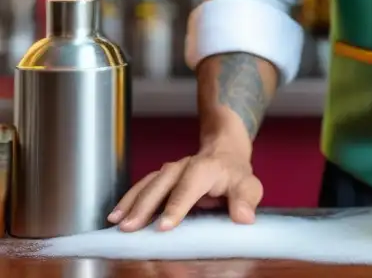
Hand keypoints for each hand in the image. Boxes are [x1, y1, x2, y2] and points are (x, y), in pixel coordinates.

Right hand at [108, 147, 262, 231]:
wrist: (224, 153)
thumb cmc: (235, 176)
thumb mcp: (247, 186)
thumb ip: (245, 200)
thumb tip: (244, 218)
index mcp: (206, 169)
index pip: (190, 186)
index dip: (177, 205)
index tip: (164, 226)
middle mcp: (185, 166)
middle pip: (162, 184)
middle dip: (145, 205)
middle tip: (130, 227)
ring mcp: (170, 170)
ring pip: (148, 184)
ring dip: (132, 203)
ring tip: (117, 223)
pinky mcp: (161, 177)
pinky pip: (142, 186)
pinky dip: (128, 199)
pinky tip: (116, 214)